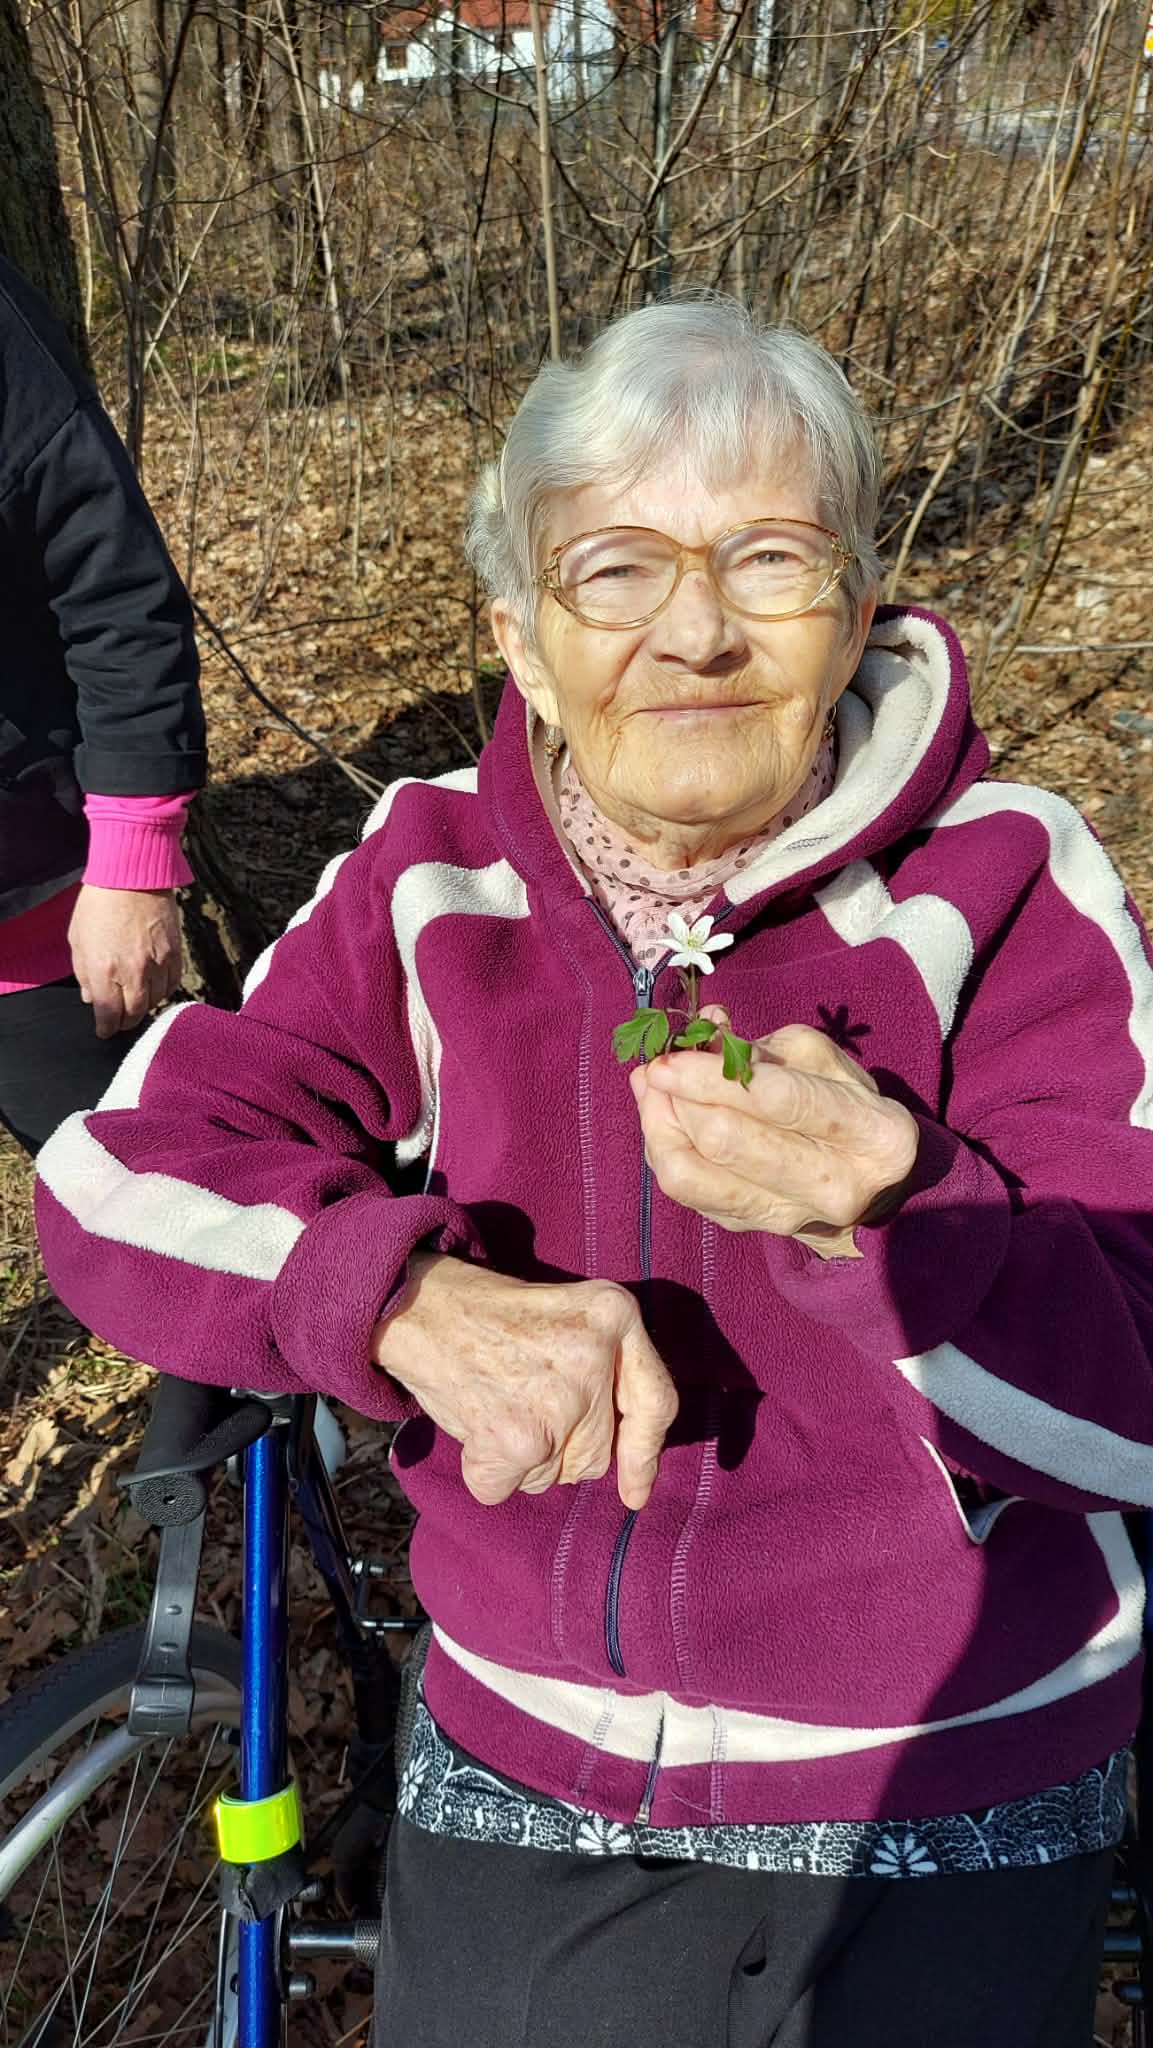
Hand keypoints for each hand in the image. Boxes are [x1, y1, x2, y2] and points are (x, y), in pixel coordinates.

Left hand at [68, 885, 182, 1038]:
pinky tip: (155, 986)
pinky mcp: (175, 953)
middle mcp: (132, 972)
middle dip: (125, 1022)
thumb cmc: (99, 903)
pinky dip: (163, 990)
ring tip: (136, 1001)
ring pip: (156, 1000)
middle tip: (120, 1021)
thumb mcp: (78, 938)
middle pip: (134, 1013)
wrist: (132, 875)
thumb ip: (84, 972)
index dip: (106, 1027)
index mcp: (104, 970)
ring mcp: (157, 963)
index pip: (108, 1014)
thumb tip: (91, 997)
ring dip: (144, 1006)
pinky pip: (172, 984)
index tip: (104, 1031)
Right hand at [373, 1254, 677, 1509]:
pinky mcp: (517, 1442)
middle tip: (521, 1399)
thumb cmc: (492, 1316)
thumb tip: (634, 1467)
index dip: (646, 1454)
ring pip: (554, 1476)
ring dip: (523, 1459)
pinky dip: (485, 1472)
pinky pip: (508, 1489)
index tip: (636, 1493)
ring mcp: (557, 1403)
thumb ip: (610, 1369)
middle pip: (596, 1452)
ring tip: (497, 1403)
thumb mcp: (572, 1315)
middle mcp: (595, 1360)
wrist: (420, 1305)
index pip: (656, 1402)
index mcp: (615, 1317)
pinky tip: (474, 1424)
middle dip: (561, 1446)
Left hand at [631, 1015, 917, 1254]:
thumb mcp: (823, 1062)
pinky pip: (684, 1191)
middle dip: (679, 1095)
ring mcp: (789, 1216)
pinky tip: (660, 1115)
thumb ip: (762, 1046)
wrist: (866, 1187)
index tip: (670, 1057)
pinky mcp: (751, 1228)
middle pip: (725, 1140)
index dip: (712, 1075)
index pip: (777, 1100)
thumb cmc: (845, 1107)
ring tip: (654, 1087)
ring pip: (692, 1173)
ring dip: (660, 1121)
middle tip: (661, 1065)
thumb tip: (702, 1034)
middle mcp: (834, 1187)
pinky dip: (662, 1146)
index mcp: (873, 1134)